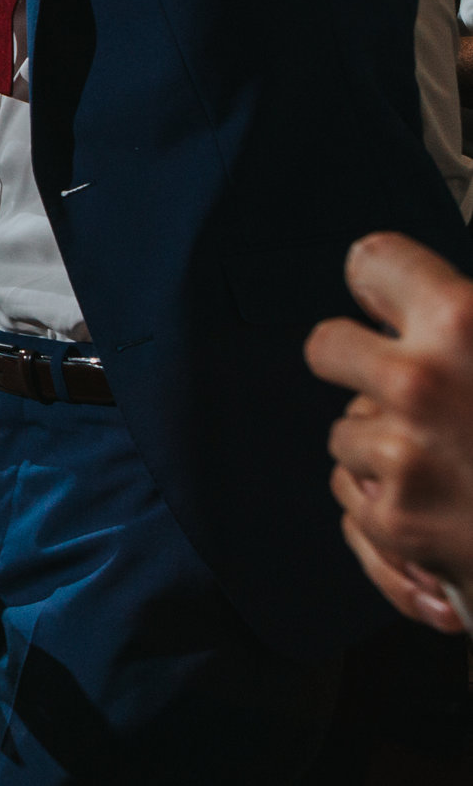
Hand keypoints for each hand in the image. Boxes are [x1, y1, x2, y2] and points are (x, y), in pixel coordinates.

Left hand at [309, 232, 472, 631]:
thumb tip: (444, 302)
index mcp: (464, 322)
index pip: (372, 264)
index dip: (386, 284)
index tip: (393, 302)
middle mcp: (420, 383)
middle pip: (327, 345)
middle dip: (359, 362)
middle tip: (406, 385)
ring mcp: (399, 456)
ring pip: (347, 429)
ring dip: (387, 444)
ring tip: (462, 463)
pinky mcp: (393, 522)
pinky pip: (354, 493)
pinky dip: (391, 502)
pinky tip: (451, 509)